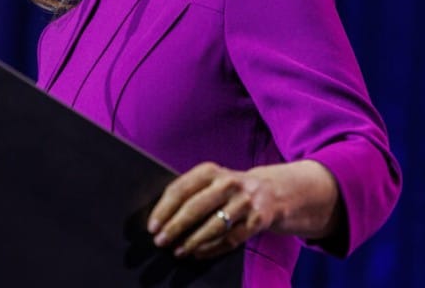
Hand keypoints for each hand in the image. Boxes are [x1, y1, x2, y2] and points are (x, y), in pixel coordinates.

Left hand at [147, 160, 339, 258]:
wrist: (273, 191)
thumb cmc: (230, 189)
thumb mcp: (212, 181)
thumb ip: (190, 192)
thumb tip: (159, 218)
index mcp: (211, 170)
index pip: (181, 188)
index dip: (164, 209)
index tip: (152, 226)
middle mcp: (229, 183)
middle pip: (195, 207)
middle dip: (174, 227)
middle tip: (160, 242)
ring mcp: (245, 201)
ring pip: (213, 226)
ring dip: (192, 241)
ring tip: (178, 251)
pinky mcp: (258, 219)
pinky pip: (231, 239)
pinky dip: (212, 249)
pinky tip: (198, 253)